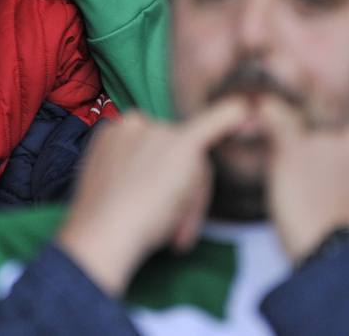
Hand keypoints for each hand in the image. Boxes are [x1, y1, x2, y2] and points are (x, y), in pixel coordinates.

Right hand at [56, 98, 248, 295]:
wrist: (105, 232)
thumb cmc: (108, 221)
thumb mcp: (117, 186)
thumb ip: (138, 172)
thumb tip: (163, 184)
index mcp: (117, 132)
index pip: (153, 150)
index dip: (162, 180)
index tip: (156, 208)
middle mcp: (137, 123)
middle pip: (175, 156)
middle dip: (181, 195)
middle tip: (176, 238)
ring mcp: (160, 130)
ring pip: (191, 165)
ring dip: (190, 199)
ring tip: (179, 236)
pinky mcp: (182, 144)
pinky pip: (213, 122)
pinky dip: (229, 117)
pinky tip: (243, 110)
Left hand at [257, 98, 348, 263]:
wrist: (345, 261)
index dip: (340, 162)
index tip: (331, 182)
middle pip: (331, 133)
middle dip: (320, 156)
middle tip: (311, 188)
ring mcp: (326, 140)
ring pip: (303, 132)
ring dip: (296, 153)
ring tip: (292, 186)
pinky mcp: (295, 148)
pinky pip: (275, 117)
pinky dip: (268, 114)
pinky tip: (261, 112)